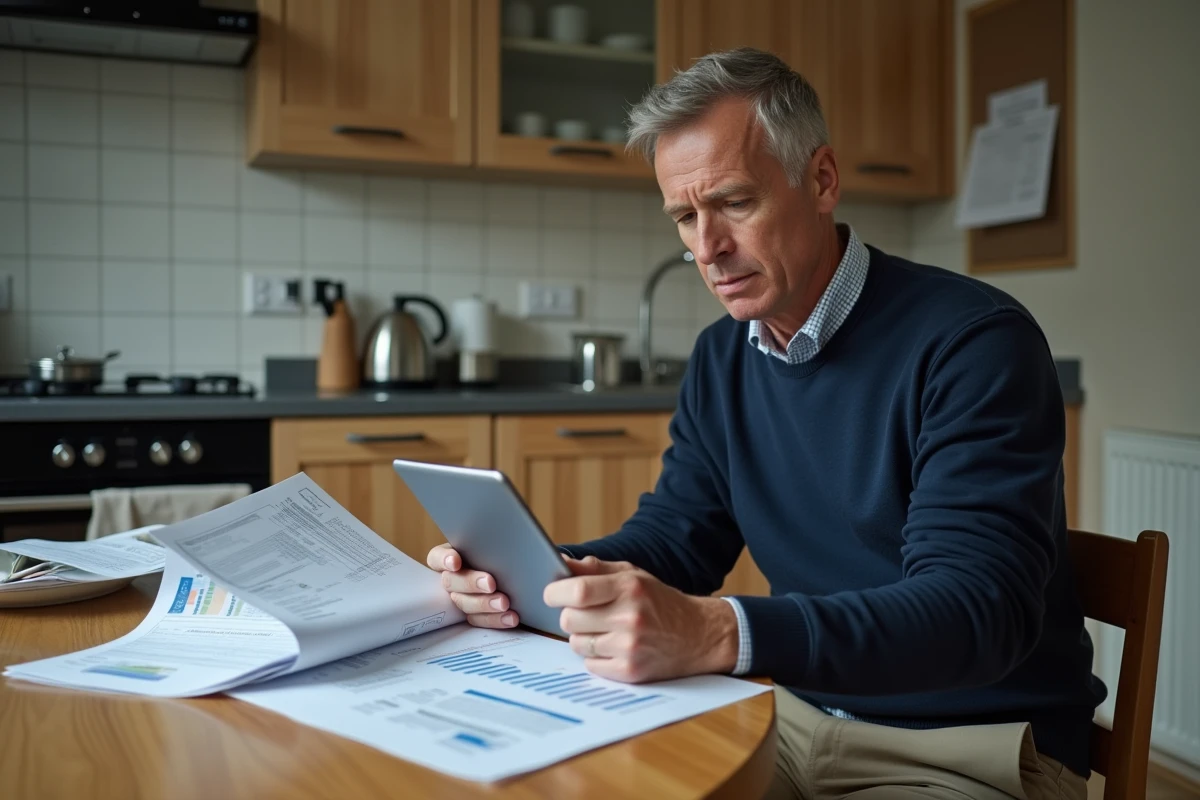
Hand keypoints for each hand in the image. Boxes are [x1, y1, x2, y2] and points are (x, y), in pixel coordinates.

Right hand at [426, 543, 517, 628]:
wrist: (514, 570)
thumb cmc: (497, 551)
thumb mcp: (490, 545)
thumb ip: (487, 546)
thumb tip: (498, 539)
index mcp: (449, 558)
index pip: (437, 557)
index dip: (445, 559)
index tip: (455, 562)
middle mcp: (452, 578)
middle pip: (452, 582)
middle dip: (471, 583)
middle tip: (490, 583)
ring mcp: (461, 597)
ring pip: (465, 603)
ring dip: (484, 604)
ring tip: (504, 603)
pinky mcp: (473, 614)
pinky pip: (480, 619)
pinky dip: (496, 619)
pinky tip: (510, 617)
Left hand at [544, 556, 738, 682]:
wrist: (699, 635)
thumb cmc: (660, 602)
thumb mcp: (633, 575)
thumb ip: (595, 568)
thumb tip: (558, 561)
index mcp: (629, 587)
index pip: (577, 591)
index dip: (555, 593)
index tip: (552, 594)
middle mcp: (630, 617)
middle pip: (569, 620)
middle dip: (570, 616)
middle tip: (585, 614)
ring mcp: (630, 647)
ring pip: (576, 643)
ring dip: (583, 637)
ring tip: (605, 631)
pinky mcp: (630, 671)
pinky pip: (589, 664)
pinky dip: (595, 657)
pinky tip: (613, 648)